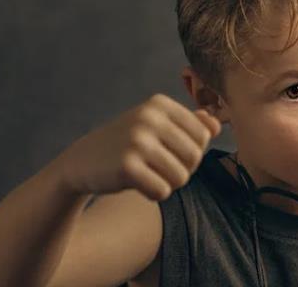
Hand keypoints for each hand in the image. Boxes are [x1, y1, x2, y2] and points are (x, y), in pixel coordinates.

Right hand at [51, 93, 220, 200]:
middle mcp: (149, 117)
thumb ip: (190, 123)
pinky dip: (155, 194)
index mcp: (160, 104)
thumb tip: (216, 124)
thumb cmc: (128, 144)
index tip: (172, 153)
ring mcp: (137, 140)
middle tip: (160, 168)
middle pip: (195, 157)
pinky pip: (162, 191)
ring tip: (150, 175)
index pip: (203, 135)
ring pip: (181, 177)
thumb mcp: (157, 126)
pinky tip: (138, 185)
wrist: (82, 161)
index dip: (193, 151)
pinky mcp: (126, 166)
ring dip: (169, 184)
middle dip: (183, 170)